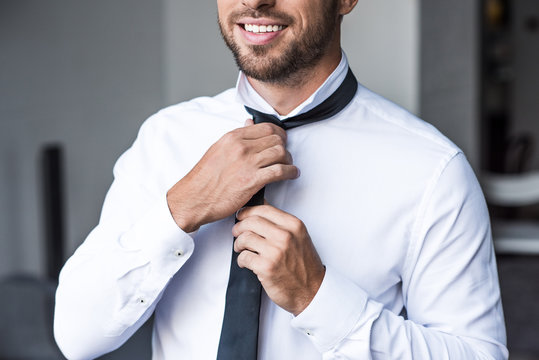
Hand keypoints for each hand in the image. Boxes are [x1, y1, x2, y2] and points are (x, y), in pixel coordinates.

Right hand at [167, 120, 298, 231]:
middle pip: (276, 139)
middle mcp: (241, 147)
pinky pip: (280, 171)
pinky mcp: (252, 180)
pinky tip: (291, 174)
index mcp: (233, 137)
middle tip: (285, 156)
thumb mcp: (218, 149)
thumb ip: (236, 137)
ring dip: (289, 160)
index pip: (266, 127)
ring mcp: (247, 163)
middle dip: (285, 147)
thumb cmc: (204, 178)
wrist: (193, 198)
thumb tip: (249, 123)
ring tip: (288, 166)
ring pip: (281, 153)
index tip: (281, 140)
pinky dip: (290, 172)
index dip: (279, 134)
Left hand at [233, 204, 324, 315]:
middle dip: (239, 227)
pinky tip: (246, 262)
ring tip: (241, 249)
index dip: (248, 212)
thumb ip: (281, 223)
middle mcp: (285, 236)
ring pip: (245, 238)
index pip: (264, 209)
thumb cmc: (304, 266)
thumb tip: (260, 208)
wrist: (311, 291)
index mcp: (293, 225)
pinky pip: (244, 257)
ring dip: (238, 244)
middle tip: (236, 232)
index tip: (241, 216)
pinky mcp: (266, 267)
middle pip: (251, 221)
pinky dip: (241, 260)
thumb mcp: (299, 237)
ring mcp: (275, 251)